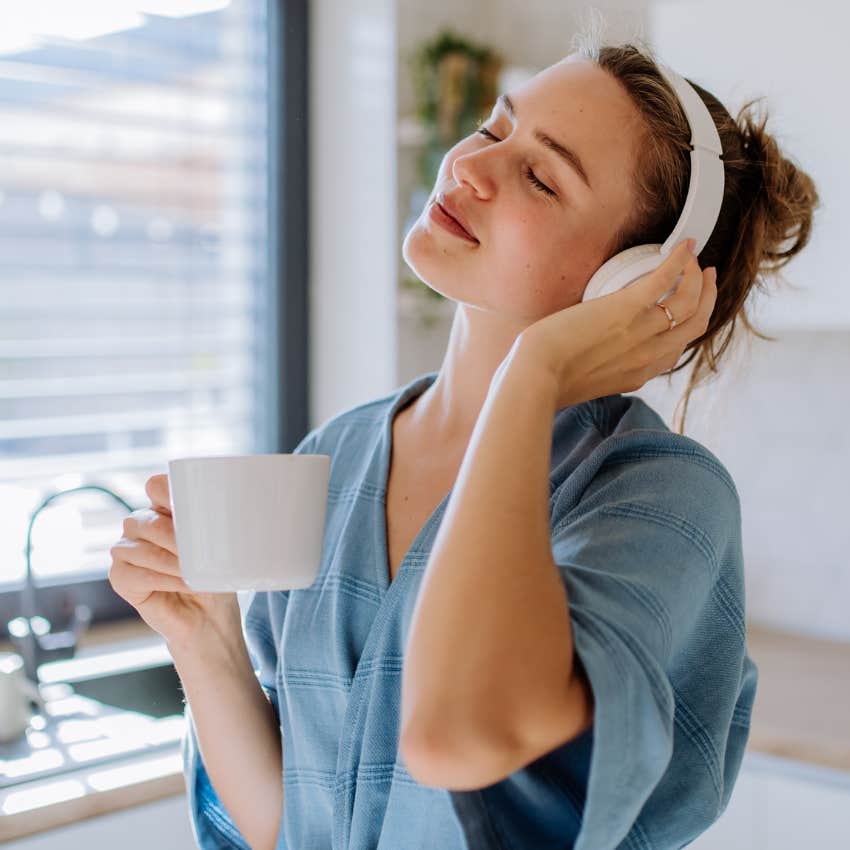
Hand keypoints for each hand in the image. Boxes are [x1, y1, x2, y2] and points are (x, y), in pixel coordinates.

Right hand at [109, 474, 241, 649]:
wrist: (210, 617)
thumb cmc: (215, 577)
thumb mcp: (220, 547)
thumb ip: (212, 526)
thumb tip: (221, 513)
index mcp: (166, 508)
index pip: (157, 486)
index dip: (170, 494)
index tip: (196, 512)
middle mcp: (142, 525)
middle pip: (146, 519)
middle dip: (175, 538)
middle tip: (200, 554)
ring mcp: (127, 550)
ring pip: (139, 547)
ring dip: (171, 561)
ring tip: (195, 574)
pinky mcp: (120, 577)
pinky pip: (131, 572)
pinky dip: (160, 579)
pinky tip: (182, 585)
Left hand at [517, 239, 717, 409]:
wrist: (536, 375)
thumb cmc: (548, 378)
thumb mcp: (588, 383)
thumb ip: (604, 370)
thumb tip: (597, 356)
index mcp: (640, 374)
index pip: (678, 350)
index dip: (688, 326)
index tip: (688, 308)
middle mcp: (649, 355)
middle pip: (695, 324)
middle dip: (706, 298)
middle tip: (705, 277)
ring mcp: (642, 332)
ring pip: (688, 301)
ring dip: (696, 277)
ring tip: (693, 259)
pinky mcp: (626, 308)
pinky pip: (664, 279)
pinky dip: (679, 260)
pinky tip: (683, 246)